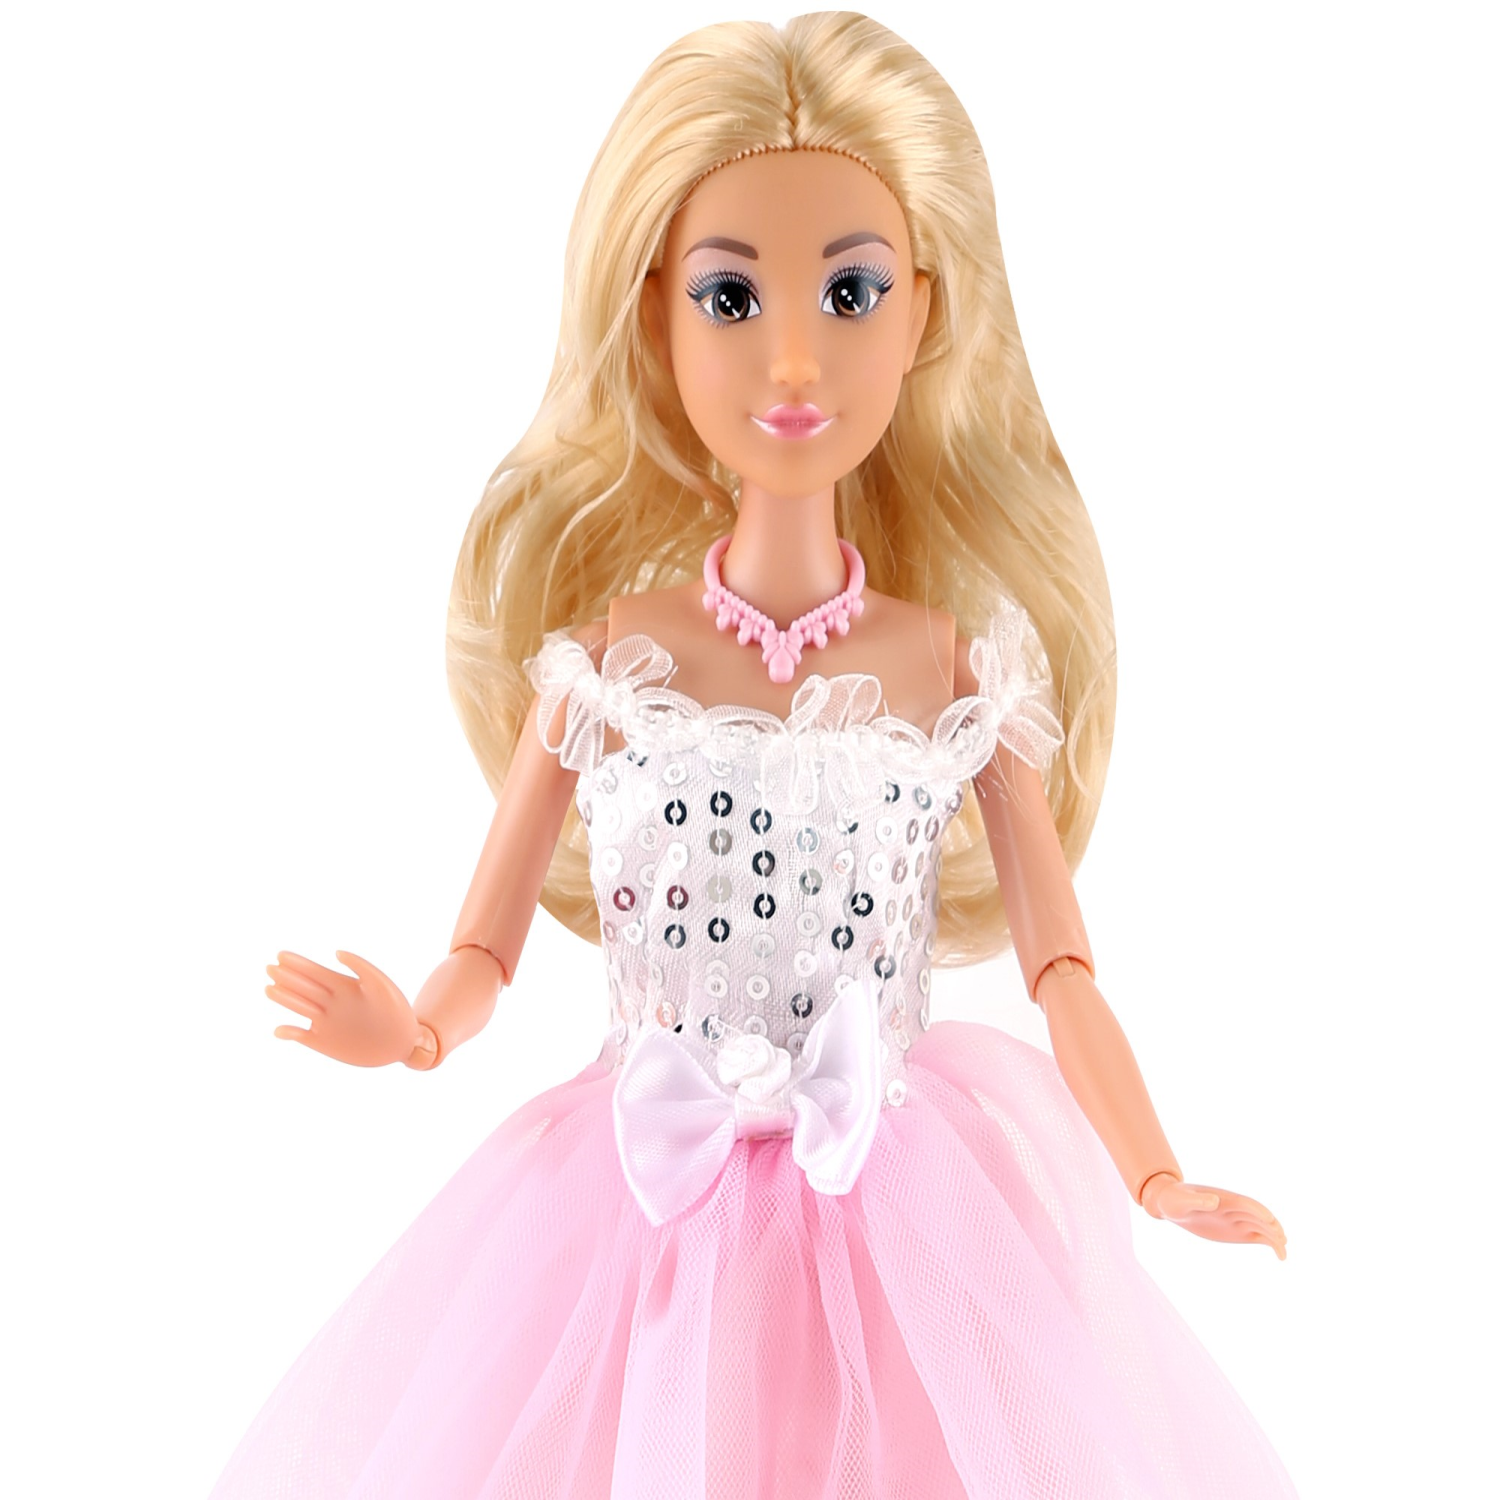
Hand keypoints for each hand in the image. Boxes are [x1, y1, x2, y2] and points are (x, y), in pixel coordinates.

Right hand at [264, 948, 420, 1067]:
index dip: (298, 963)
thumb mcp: (382, 984)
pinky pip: (301, 1036)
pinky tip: (279, 1030)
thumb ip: (362, 967)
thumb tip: (337, 952)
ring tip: (269, 988)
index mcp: (343, 986)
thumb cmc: (396, 1010)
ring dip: (284, 999)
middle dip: (286, 977)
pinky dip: (289, 1033)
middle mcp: (331, 1002)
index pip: (315, 972)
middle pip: (303, 987)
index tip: (281, 954)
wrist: (404, 1042)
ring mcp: (326, 1021)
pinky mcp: (324, 1042)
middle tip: (270, 967)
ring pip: (300, 1007)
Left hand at [1140, 1172, 1287, 1259]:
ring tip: (1283, 1253)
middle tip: (1281, 1240)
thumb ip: (1198, 1201)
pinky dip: (1270, 1243)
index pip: (1245, 1203)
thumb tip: (1215, 1200)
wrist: (1171, 1203)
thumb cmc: (1174, 1199)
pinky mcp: (1236, 1232)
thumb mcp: (1182, 1199)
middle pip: (1258, 1216)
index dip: (1257, 1210)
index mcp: (1224, 1198)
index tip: (1269, 1220)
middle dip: (1270, 1226)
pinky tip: (1280, 1255)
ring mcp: (1237, 1220)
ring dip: (1274, 1237)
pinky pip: (1258, 1236)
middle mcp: (1235, 1208)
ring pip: (1262, 1227)